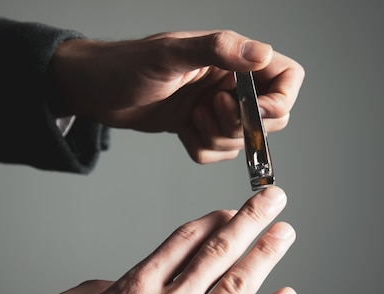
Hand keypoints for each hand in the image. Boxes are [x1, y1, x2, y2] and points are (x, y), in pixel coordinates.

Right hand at [24, 186, 297, 293]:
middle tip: (273, 200)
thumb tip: (114, 286)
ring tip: (284, 233)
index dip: (213, 221)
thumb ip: (92, 288)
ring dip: (265, 255)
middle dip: (250, 220)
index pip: (186, 242)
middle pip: (219, 251)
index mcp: (137, 287)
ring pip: (238, 285)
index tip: (230, 212)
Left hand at [48, 30, 304, 162]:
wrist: (96, 91)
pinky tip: (179, 129)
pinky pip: (216, 153)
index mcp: (232, 58)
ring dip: (214, 137)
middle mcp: (229, 83)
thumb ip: (218, 50)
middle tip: (207, 110)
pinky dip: (199, 148)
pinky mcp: (199, 128)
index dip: (281, 99)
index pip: (287, 76)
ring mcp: (215, 107)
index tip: (256, 111)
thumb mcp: (170, 54)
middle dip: (239, 125)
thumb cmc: (126, 65)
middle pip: (270, 117)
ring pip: (240, 140)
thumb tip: (262, 54)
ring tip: (187, 117)